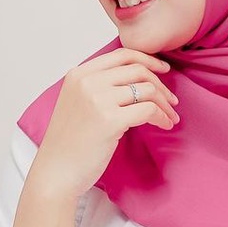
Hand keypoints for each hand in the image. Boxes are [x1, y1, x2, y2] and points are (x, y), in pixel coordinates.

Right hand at [30, 48, 179, 196]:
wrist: (55, 172)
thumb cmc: (69, 143)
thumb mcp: (78, 103)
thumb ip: (99, 87)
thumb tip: (137, 80)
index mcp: (79, 74)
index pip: (122, 54)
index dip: (148, 59)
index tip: (163, 70)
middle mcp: (87, 82)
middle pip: (138, 70)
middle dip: (161, 84)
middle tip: (171, 100)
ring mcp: (98, 100)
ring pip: (146, 89)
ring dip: (164, 103)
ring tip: (170, 116)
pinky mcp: (110, 120)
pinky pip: (148, 110)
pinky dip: (162, 117)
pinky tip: (165, 125)